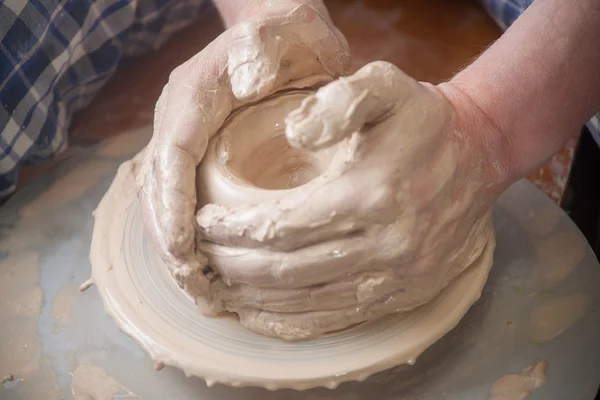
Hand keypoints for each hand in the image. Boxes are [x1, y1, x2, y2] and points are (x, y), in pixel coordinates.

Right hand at [137, 2, 349, 304]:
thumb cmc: (288, 35)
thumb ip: (264, 49)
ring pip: (169, 206)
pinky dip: (196, 244)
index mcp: (194, 98)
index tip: (185, 254)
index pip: (170, 159)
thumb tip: (247, 81)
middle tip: (196, 291)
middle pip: (159, 192)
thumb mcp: (284, 30)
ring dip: (180, 254)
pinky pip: (189, 207)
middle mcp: (182, 125)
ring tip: (204, 297)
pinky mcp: (205, 160)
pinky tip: (215, 275)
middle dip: (171, 245)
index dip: (172, 209)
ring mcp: (190, 144)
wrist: (287, 37)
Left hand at [196, 61, 511, 338]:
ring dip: (252, 296)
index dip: (234, 229)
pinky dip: (289, 320)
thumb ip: (338, 102)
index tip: (203, 222)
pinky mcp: (402, 295)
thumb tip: (294, 135)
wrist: (478, 156)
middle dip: (232, 265)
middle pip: (285, 270)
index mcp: (371, 193)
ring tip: (219, 282)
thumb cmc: (423, 121)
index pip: (281, 225)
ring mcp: (395, 277)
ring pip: (304, 301)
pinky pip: (334, 319)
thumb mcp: (385, 86)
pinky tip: (259, 312)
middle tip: (201, 254)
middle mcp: (383, 245)